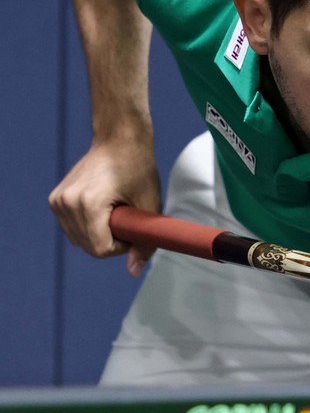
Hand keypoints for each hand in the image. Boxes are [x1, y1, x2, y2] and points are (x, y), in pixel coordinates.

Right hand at [48, 138, 160, 276]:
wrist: (119, 140)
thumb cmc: (139, 169)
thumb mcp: (150, 205)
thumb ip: (145, 241)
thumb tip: (134, 272)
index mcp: (88, 204)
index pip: (100, 249)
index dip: (121, 247)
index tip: (134, 229)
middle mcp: (66, 203)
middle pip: (88, 246)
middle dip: (111, 241)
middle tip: (128, 218)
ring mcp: (57, 201)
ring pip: (79, 240)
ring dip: (99, 234)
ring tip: (116, 210)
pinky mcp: (55, 199)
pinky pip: (72, 228)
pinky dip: (88, 226)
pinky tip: (103, 207)